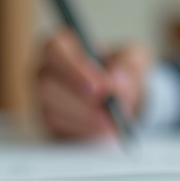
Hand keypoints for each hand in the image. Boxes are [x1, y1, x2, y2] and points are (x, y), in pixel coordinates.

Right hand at [35, 28, 150, 138]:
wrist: (122, 98)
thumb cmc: (120, 70)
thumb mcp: (134, 59)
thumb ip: (129, 66)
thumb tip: (116, 81)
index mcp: (61, 47)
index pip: (54, 50)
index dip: (75, 70)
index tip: (100, 87)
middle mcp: (46, 72)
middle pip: (47, 85)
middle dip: (80, 101)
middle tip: (107, 112)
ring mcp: (45, 100)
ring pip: (52, 112)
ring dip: (84, 120)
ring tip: (111, 124)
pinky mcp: (51, 125)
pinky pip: (59, 131)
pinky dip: (83, 133)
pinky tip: (102, 131)